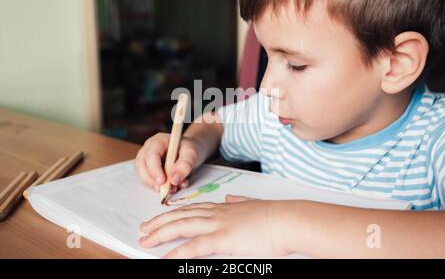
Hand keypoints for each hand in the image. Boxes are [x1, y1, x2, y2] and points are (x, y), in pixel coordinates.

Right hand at [135, 133, 201, 192]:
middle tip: (165, 190)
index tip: (163, 181)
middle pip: (141, 165)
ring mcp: (148, 160)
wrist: (192, 153)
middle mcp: (149, 149)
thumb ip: (184, 165)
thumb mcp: (192, 153)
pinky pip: (150, 181)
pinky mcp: (150, 171)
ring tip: (173, 189)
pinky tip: (173, 188)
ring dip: (156, 186)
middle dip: (151, 180)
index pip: (151, 154)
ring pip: (143, 175)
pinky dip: (160, 188)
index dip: (154, 169)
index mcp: (158, 141)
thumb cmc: (191, 149)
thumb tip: (174, 180)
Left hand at [139, 195, 291, 257]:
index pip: (191, 209)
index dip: (173, 213)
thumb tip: (229, 198)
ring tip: (144, 240)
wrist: (287, 219)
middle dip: (159, 222)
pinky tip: (163, 259)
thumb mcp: (252, 205)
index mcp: (223, 207)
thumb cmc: (275, 216)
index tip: (160, 217)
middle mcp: (216, 212)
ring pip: (181, 226)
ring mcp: (218, 224)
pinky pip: (193, 247)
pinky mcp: (222, 238)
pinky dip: (175, 253)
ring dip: (160, 233)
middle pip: (180, 215)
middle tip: (143, 228)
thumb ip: (238, 201)